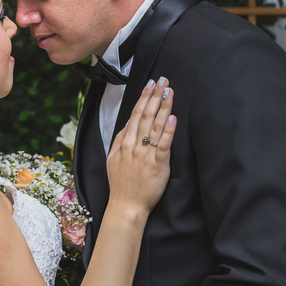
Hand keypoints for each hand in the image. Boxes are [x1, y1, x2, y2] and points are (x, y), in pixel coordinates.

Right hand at [107, 77, 176, 214]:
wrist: (126, 205)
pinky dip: (168, 130)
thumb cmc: (121, 185)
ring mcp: (146, 154)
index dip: (144, 97)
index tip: (151, 83)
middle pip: (146, 115)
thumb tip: (127, 125)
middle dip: (155, 95)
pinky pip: (163, 144)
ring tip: (170, 91)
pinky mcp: (158, 164)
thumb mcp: (112, 160)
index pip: (135, 114)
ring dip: (163, 107)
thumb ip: (119, 140)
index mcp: (125, 143)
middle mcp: (135, 145)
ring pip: (155, 125)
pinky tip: (173, 117)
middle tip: (164, 80)